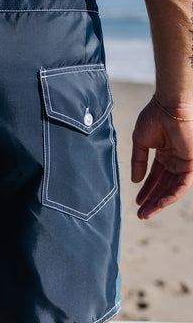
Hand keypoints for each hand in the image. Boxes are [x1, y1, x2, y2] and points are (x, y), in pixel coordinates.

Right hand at [131, 98, 192, 218]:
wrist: (168, 107)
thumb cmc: (154, 118)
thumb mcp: (140, 142)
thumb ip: (138, 162)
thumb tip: (135, 181)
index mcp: (164, 154)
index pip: (156, 177)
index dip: (147, 190)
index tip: (137, 202)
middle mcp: (175, 160)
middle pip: (164, 186)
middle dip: (152, 200)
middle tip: (141, 215)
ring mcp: (184, 163)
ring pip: (173, 189)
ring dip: (160, 202)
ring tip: (147, 213)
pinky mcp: (191, 164)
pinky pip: (182, 185)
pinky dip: (171, 195)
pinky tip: (160, 204)